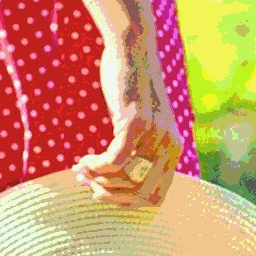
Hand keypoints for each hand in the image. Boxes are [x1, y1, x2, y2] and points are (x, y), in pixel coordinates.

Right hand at [76, 28, 180, 208]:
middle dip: (110, 196)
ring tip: (81, 170)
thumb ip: (138, 153)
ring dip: (98, 181)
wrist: (132, 51)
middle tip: (88, 185)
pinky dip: (96, 166)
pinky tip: (84, 160)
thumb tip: (114, 185)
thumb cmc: (131, 90)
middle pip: (141, 196)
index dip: (126, 204)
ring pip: (126, 180)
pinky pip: (115, 161)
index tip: (103, 194)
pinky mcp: (135, 123)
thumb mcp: (141, 126)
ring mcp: (154, 135)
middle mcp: (169, 146)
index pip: (155, 199)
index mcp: (173, 152)